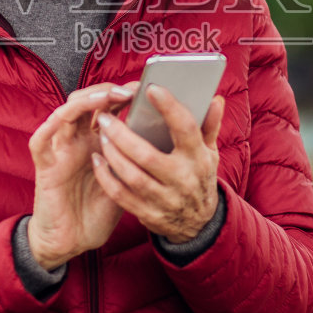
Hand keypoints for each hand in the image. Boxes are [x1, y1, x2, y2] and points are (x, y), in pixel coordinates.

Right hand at [27, 83, 136, 269]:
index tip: (147, 89)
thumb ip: (139, 160)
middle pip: (88, 102)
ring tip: (106, 97)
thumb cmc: (99, 213)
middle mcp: (79, 141)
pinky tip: (63, 117)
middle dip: (108, 92)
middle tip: (130, 91)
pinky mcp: (46, 167)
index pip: (109, 107)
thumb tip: (170, 138)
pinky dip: (50, 126)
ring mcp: (61, 151)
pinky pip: (41, 141)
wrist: (72, 242)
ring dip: (86, 101)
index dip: (124, 94)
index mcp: (99, 142)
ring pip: (67, 113)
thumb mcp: (127, 183)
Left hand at [93, 85, 224, 243]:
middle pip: (146, 155)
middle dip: (122, 134)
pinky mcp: (148, 213)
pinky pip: (121, 195)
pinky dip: (106, 177)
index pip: (185, 129)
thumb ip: (209, 125)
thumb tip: (215, 99)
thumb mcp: (209, 153)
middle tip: (105, 116)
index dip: (169, 108)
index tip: (152, 88)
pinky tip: (98, 161)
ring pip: (131, 175)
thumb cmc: (199, 177)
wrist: (198, 223)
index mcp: (198, 158)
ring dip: (112, 153)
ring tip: (101, 135)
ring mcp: (164, 199)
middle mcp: (182, 179)